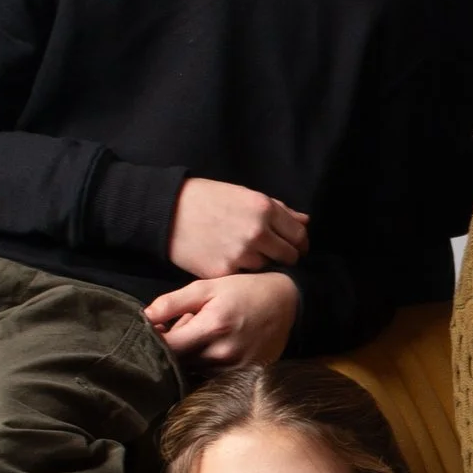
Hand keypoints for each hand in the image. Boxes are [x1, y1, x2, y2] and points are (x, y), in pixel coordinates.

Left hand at [143, 270, 299, 365]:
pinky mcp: (243, 376)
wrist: (288, 303)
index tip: (155, 329)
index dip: (154, 339)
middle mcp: (222, 353)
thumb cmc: (244, 291)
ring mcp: (234, 368)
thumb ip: (172, 302)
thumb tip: (144, 317)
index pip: (167, 347)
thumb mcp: (207, 287)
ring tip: (205, 333)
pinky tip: (217, 345)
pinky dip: (206, 362)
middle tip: (187, 324)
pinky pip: (211, 376)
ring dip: (191, 355)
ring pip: (194, 370)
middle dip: (176, 345)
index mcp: (212, 327)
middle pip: (179, 361)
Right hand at [168, 177, 309, 279]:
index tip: (295, 248)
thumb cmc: (206, 199)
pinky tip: (230, 261)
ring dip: (261, 264)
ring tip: (245, 255)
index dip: (300, 244)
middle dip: (285, 257)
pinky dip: (241, 273)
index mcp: (264, 209)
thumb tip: (305, 221)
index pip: (299, 236)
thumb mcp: (244, 194)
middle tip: (273, 255)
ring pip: (267, 268)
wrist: (166, 212)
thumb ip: (279, 209)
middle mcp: (257, 233)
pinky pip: (244, 278)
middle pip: (289, 257)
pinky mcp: (224, 272)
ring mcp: (241, 255)